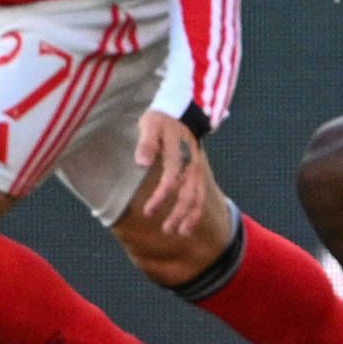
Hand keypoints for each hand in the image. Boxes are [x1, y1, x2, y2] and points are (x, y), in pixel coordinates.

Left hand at [132, 112, 209, 234]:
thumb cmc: (161, 119)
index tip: (147, 211)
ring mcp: (198, 169)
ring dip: (190, 216)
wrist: (182, 111)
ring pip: (199, 197)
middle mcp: (192, 164)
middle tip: (165, 229)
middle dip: (178, 214)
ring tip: (179, 232)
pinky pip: (201, 195)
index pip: (171, 179)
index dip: (160, 197)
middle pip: (189, 193)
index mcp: (180, 152)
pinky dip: (196, 212)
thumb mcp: (150, 125)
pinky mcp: (199, 173)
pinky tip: (188, 225)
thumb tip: (141, 162)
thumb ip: (147, 143)